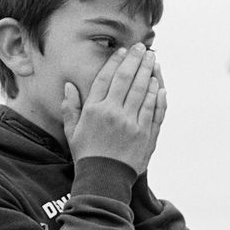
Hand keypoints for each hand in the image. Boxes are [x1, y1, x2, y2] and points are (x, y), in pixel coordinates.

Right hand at [61, 44, 167, 171]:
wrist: (104, 180)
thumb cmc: (87, 155)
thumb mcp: (72, 132)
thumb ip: (71, 108)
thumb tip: (69, 86)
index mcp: (95, 110)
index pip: (107, 79)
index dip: (116, 62)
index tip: (123, 51)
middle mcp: (115, 114)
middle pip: (128, 80)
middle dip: (136, 61)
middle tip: (143, 48)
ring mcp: (133, 124)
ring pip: (144, 92)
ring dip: (150, 74)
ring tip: (153, 61)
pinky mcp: (147, 135)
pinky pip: (155, 111)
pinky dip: (158, 97)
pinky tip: (160, 86)